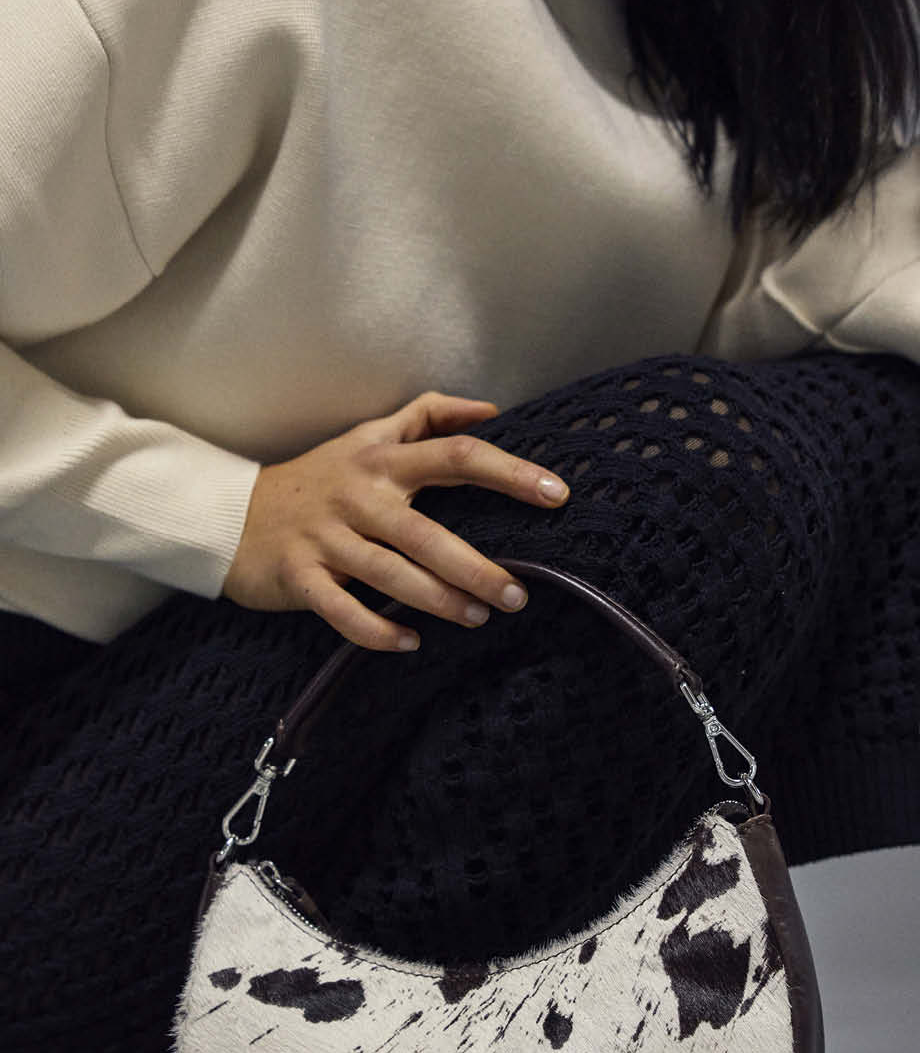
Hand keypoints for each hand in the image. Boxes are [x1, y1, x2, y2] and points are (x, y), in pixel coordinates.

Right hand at [221, 391, 569, 653]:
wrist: (231, 515)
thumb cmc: (318, 477)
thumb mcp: (368, 436)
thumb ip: (428, 416)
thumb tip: (491, 410)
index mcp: (381, 459)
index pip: (454, 456)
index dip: (508, 471)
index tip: (556, 493)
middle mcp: (357, 496)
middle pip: (424, 532)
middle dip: (474, 566)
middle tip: (518, 595)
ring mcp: (326, 539)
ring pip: (388, 574)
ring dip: (438, 600)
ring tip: (480, 617)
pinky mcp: (300, 577)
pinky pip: (342, 610)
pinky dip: (376, 630)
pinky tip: (411, 643)